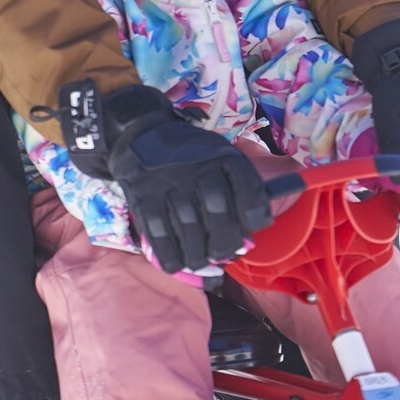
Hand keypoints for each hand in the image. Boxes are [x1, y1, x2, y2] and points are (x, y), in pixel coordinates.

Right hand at [64, 84, 272, 272]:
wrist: (142, 135)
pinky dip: (171, 256)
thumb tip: (253, 227)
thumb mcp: (220, 155)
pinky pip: (158, 235)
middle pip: (216, 209)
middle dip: (225, 240)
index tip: (256, 226)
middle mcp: (194, 167)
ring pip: (187, 227)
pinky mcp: (143, 199)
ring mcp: (166, 183)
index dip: (254, 209)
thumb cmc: (192, 157)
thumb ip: (239, 186)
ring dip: (198, 255)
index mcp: (219, 155)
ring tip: (203, 262)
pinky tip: (179, 264)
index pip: (244, 182)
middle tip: (226, 253)